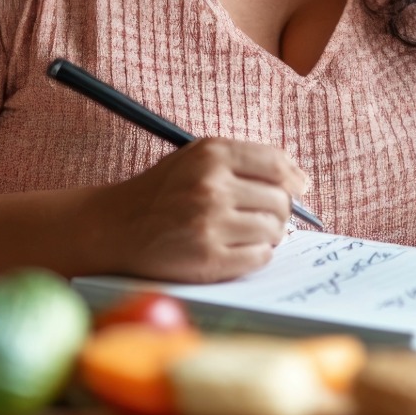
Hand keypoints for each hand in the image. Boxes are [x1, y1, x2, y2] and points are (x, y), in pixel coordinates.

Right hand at [100, 136, 308, 282]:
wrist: (115, 227)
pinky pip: (260, 257)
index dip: (295, 178)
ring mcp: (210, 224)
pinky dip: (258, 255)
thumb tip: (300, 181)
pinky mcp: (208, 258)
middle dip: (280, 211)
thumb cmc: (162, 192)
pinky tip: (240, 249)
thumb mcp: (197, 158)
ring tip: (248, 233)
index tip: (300, 188)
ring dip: (269, 235)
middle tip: (265, 216)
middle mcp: (211, 187)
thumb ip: (244, 161)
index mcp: (212, 155)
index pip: (277, 163)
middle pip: (281, 200)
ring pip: (274, 230)